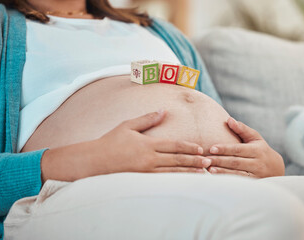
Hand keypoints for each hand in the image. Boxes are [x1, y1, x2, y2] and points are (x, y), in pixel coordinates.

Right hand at [96, 110, 211, 173]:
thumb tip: (163, 110)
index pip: (174, 145)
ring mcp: (146, 171)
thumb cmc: (110, 141)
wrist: (94, 161)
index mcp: (148, 144)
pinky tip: (184, 182)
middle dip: (194, 160)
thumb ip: (147, 119)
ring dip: (189, 172)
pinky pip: (163, 181)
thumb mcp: (128, 125)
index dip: (189, 147)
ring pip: (172, 172)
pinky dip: (176, 181)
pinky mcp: (142, 181)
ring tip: (202, 173)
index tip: (201, 148)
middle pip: (177, 159)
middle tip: (209, 162)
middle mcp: (149, 158)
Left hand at [207, 117, 284, 177]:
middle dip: (220, 161)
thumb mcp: (255, 138)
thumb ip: (242, 129)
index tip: (212, 148)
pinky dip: (228, 181)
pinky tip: (217, 179)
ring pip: (237, 174)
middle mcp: (257, 163)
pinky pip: (239, 182)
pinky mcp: (254, 184)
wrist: (276, 169)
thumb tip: (229, 120)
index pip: (238, 149)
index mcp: (257, 150)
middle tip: (205, 159)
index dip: (225, 149)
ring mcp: (256, 175)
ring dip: (222, 172)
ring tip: (209, 169)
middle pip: (235, 162)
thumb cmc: (261, 150)